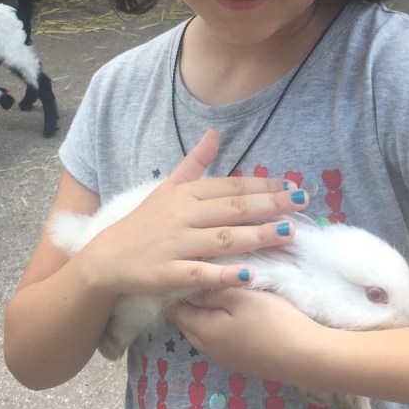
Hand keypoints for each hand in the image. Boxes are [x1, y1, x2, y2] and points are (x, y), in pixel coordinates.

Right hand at [81, 128, 306, 300]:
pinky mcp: (167, 274)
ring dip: (258, 235)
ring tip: (289, 233)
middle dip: (270, 204)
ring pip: (222, 239)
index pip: (230, 187)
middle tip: (303, 202)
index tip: (292, 185)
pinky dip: (224, 274)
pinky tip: (250, 275)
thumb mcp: (167, 188)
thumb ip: (193, 163)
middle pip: (233, 209)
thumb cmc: (142, 223)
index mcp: (185, 195)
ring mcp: (175, 245)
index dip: (262, 185)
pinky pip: (200, 273)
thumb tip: (214, 133)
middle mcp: (182, 217)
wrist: (105, 259)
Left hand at [164, 285, 330, 382]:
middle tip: (196, 280)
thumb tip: (186, 290)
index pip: (176, 310)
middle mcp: (209, 349)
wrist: (306, 356)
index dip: (176, 291)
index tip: (182, 273)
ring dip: (204, 316)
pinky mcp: (242, 363)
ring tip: (214, 295)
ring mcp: (226, 359)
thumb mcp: (239, 297)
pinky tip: (232, 317)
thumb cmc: (272, 320)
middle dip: (188, 304)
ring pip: (203, 333)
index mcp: (204, 331)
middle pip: (188, 323)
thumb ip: (210, 292)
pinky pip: (219, 341)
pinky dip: (218, 327)